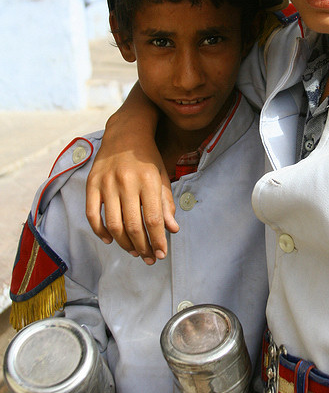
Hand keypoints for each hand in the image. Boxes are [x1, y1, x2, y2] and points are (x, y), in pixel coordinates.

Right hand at [86, 83, 178, 262]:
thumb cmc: (148, 159)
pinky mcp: (92, 184)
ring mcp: (107, 183)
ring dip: (124, 243)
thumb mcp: (162, 177)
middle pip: (133, 225)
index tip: (161, 253)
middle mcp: (127, 182)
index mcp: (148, 181)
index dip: (158, 240)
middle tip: (148, 258)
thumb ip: (166, 204)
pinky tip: (110, 240)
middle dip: (142, 247)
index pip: (153, 219)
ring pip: (113, 224)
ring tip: (134, 251)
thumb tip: (172, 230)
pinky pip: (92, 214)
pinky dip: (100, 231)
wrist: (125, 134)